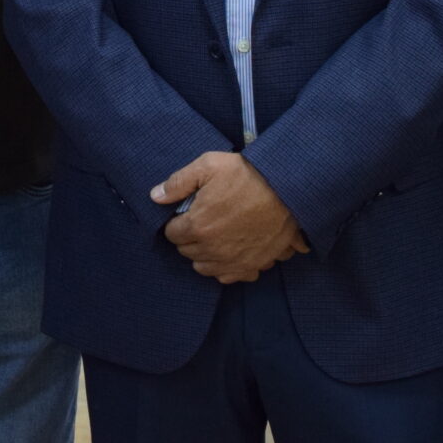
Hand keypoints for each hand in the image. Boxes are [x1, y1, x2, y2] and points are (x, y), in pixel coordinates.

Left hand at [154, 152, 308, 283]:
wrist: (287, 188)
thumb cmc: (247, 175)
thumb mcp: (208, 166)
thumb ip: (177, 182)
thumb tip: (155, 196)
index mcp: (197, 227)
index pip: (172, 234)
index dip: (176, 222)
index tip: (186, 213)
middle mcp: (213, 250)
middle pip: (187, 252)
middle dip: (189, 237)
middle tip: (201, 221)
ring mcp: (233, 261)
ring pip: (205, 267)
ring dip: (205, 254)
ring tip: (214, 236)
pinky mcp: (252, 265)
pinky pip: (230, 277)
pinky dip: (227, 267)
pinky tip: (231, 250)